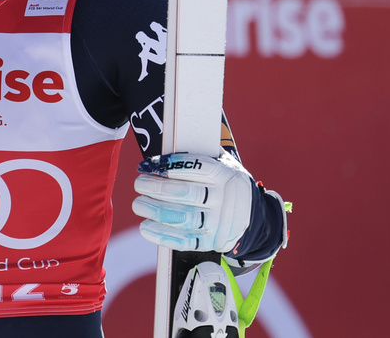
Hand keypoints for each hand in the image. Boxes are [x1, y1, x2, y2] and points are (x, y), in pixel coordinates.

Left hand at [132, 152, 252, 253]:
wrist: (251, 215)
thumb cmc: (224, 184)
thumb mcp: (221, 164)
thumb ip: (198, 156)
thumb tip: (164, 147)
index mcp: (225, 175)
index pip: (197, 167)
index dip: (171, 165)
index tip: (150, 165)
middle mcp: (224, 199)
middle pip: (186, 193)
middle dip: (157, 189)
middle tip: (139, 184)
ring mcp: (219, 223)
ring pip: (183, 218)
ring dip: (156, 211)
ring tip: (138, 204)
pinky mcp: (212, 242)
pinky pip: (185, 241)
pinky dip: (162, 235)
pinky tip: (145, 227)